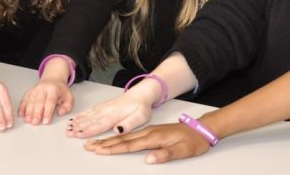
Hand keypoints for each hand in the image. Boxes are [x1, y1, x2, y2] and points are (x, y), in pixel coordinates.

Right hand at [18, 78, 73, 124]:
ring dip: (28, 112)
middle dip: (36, 113)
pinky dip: (22, 107)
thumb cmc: (60, 91)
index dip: (47, 112)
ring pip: (30, 101)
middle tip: (35, 123)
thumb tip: (60, 112)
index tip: (46, 121)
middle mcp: (42, 89)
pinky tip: (21, 114)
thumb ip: (67, 106)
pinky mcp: (28, 92)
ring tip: (28, 120)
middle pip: (39, 102)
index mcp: (53, 89)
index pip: (50, 101)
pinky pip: (24, 100)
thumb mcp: (69, 97)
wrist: (52, 80)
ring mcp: (34, 90)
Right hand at [65, 92, 151, 137]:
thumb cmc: (141, 107)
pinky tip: (75, 119)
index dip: (88, 130)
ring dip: (77, 121)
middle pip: (90, 120)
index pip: (100, 125)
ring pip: (88, 115)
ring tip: (68, 127)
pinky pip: (89, 111)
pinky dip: (81, 115)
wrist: (140, 94)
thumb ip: (129, 124)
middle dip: (78, 127)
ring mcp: (103, 107)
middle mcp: (107, 111)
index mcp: (115, 115)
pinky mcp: (102, 106)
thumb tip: (117, 130)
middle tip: (68, 133)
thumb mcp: (140, 117)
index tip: (79, 135)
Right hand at [83, 123, 210, 163]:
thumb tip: (148, 160)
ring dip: (108, 140)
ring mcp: (149, 131)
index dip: (113, 149)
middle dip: (104, 143)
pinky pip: (130, 135)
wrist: (202, 129)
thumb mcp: (183, 150)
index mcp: (154, 137)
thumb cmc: (193, 141)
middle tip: (88, 146)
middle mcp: (148, 133)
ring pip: (124, 136)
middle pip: (122, 139)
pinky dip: (118, 137)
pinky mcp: (150, 132)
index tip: (99, 151)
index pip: (129, 145)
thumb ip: (165, 155)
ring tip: (94, 143)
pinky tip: (112, 138)